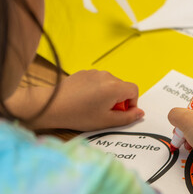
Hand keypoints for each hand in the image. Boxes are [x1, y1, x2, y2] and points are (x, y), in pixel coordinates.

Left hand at [7, 70, 143, 130]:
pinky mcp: (83, 72)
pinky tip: (84, 100)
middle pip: (122, 86)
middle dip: (118, 100)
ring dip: (107, 95)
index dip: (131, 103)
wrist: (53, 106)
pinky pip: (97, 81)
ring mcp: (94, 72)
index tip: (121, 113)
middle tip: (105, 113)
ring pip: (109, 84)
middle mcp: (106, 75)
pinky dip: (96, 90)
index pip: (134, 90)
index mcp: (114, 87)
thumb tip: (140, 113)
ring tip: (93, 107)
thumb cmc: (79, 115)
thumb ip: (128, 117)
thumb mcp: (106, 121)